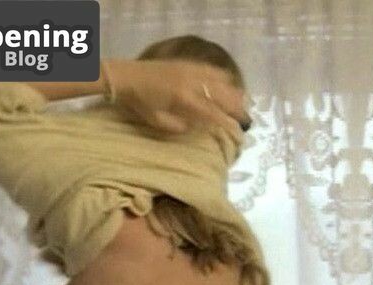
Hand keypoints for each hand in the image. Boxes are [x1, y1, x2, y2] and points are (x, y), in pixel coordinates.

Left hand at [105, 59, 249, 137]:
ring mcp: (190, 71)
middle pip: (222, 95)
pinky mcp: (186, 63)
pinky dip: (222, 76)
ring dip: (233, 91)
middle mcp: (191, 83)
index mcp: (184, 100)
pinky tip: (228, 81)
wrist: (126, 76)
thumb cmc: (140, 102)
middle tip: (247, 119)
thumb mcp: (157, 121)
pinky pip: (209, 68)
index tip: (239, 133)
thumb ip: (179, 126)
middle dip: (237, 108)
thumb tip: (198, 127)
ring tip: (243, 102)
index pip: (213, 113)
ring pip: (219, 80)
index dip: (228, 124)